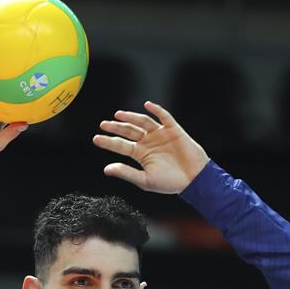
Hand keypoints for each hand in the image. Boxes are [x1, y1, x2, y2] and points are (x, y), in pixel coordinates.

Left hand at [92, 101, 209, 193]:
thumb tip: (106, 169)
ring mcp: (160, 134)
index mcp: (141, 154)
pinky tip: (147, 105)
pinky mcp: (173, 130)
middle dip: (116, 127)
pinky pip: (164, 117)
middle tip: (103, 124)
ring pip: (143, 122)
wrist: (194, 180)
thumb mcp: (145, 180)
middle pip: (129, 131)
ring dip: (131, 117)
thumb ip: (127, 173)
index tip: (96, 138)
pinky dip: (156, 110)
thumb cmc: (170, 182)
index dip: (108, 142)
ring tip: (118, 115)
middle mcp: (148, 142)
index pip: (121, 145)